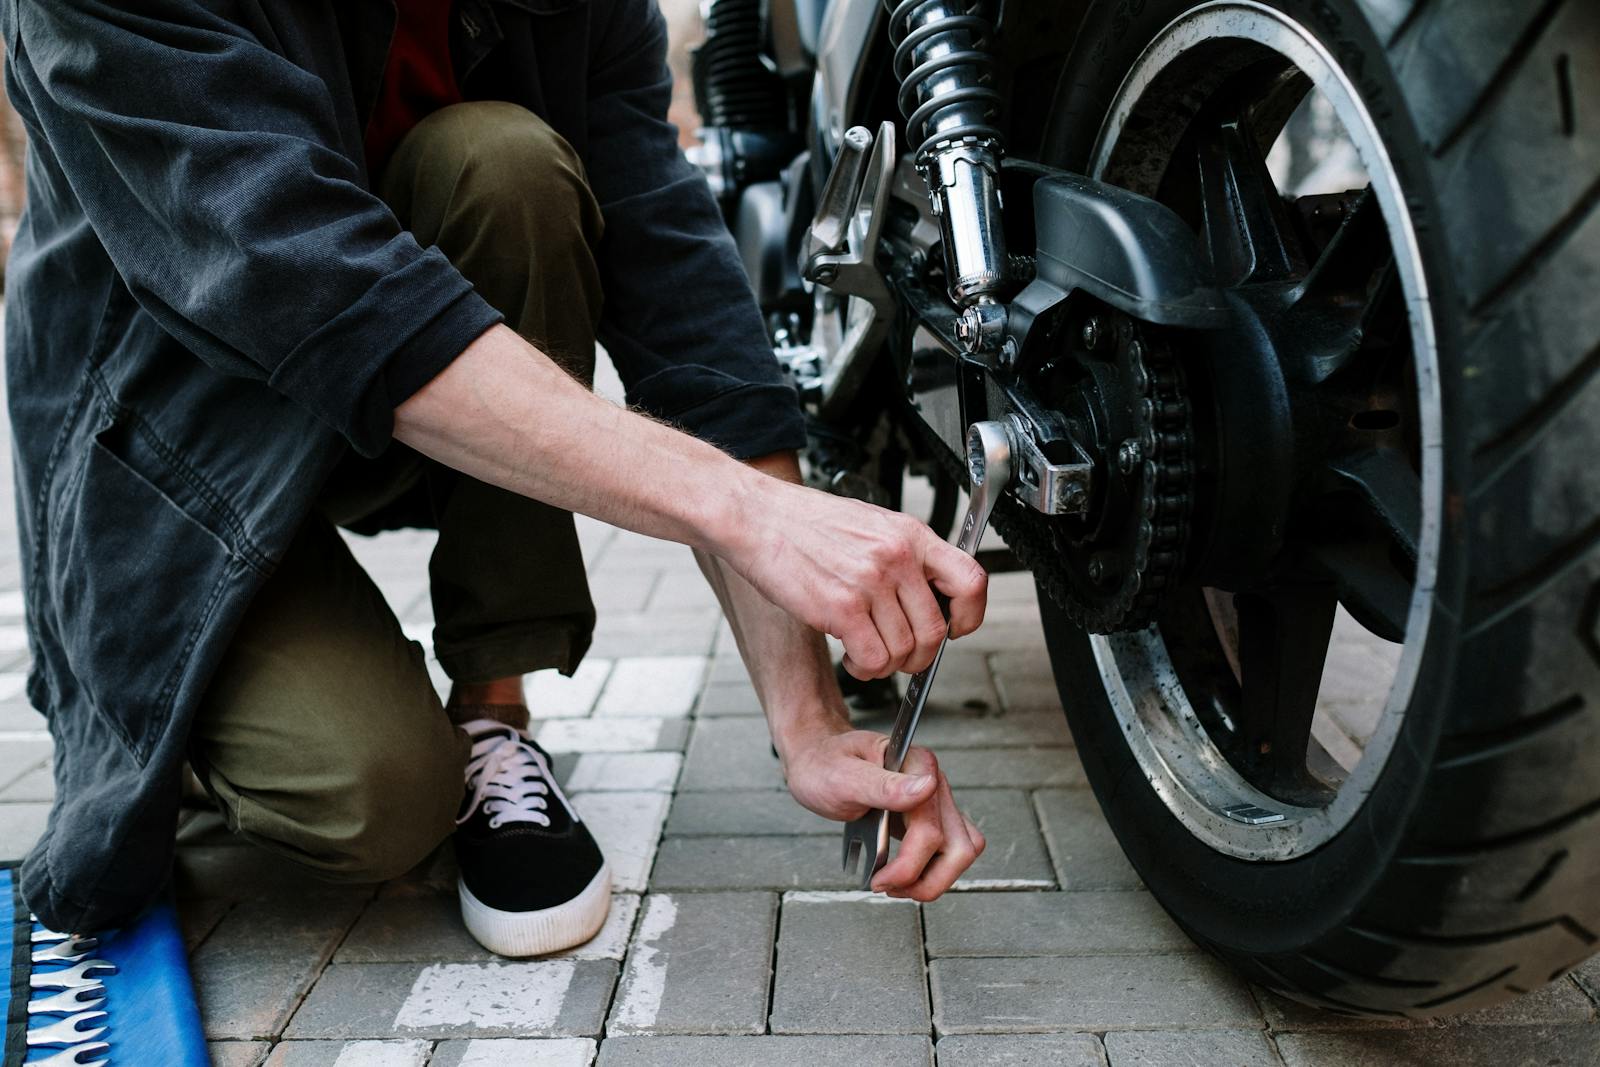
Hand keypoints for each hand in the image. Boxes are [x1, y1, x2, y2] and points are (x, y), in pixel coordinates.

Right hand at [721, 478, 987, 679]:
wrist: (756, 517)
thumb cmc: (805, 523)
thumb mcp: (870, 525)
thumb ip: (903, 556)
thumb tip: (928, 596)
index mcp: (910, 535)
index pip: (971, 581)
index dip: (970, 615)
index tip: (956, 628)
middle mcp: (897, 557)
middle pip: (936, 631)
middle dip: (919, 657)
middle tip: (899, 656)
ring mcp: (871, 582)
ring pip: (905, 651)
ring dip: (887, 665)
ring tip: (865, 652)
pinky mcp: (842, 607)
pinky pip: (874, 660)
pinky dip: (864, 668)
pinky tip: (850, 655)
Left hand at [781, 724, 985, 900]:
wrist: (817, 761)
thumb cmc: (825, 764)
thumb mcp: (843, 776)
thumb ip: (885, 785)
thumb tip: (927, 788)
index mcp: (917, 767)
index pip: (930, 830)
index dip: (908, 864)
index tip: (877, 878)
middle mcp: (933, 783)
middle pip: (959, 847)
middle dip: (927, 880)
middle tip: (887, 887)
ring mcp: (934, 801)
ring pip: (961, 851)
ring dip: (933, 879)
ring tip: (894, 884)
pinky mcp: (928, 817)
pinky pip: (947, 850)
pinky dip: (929, 870)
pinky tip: (898, 874)